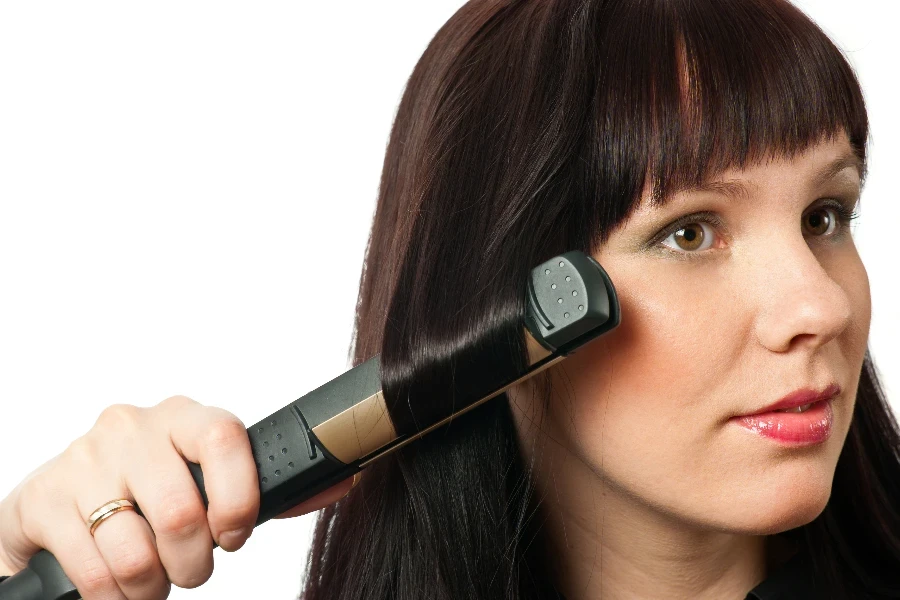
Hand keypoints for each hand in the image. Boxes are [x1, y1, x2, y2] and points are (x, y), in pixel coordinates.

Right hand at [0, 395, 354, 598]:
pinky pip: (95, 572)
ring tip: (153, 574)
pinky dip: (116, 596)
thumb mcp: (208, 483)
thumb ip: (268, 488)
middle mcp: (132, 427)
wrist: (57, 502)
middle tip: (191, 568)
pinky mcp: (44, 499)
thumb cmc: (149, 492)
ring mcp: (84, 460)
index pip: (223, 436)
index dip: (237, 497)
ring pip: (137, 551)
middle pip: (182, 511)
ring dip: (153, 584)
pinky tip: (117, 582)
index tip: (235, 533)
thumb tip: (341, 479)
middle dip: (195, 563)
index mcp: (183, 417)